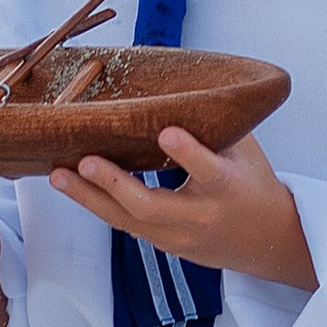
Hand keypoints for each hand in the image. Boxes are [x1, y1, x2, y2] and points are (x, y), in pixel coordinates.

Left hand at [50, 130, 316, 293]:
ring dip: (89, 199)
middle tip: (87, 160)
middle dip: (115, 184)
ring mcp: (179, 237)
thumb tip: (183, 81)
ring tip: (58, 176)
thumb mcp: (246, 150)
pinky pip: (125, 225)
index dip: (188, 153)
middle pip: (152, 207)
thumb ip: (216, 124)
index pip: (208, 171)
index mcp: (229, 187)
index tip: (166, 132)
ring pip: (128, 221)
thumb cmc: (254, 183)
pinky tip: (71, 186)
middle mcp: (201, 216)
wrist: (268, 242)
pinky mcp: (164, 245)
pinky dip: (97, 205)